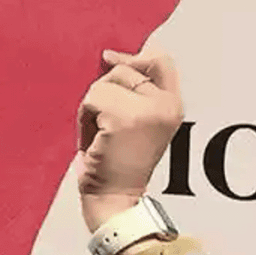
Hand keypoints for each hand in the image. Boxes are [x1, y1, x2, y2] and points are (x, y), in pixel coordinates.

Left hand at [76, 49, 183, 231]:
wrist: (113, 199)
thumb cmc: (114, 166)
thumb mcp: (132, 123)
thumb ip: (131, 92)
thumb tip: (110, 57)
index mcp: (172, 105)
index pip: (160, 60)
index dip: (134, 55)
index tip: (109, 57)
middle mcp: (167, 105)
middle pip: (125, 70)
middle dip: (103, 94)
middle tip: (101, 128)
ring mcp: (149, 110)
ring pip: (105, 83)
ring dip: (91, 109)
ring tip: (97, 137)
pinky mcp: (126, 117)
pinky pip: (92, 99)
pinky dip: (83, 120)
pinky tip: (91, 141)